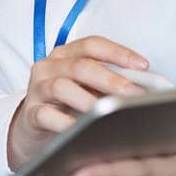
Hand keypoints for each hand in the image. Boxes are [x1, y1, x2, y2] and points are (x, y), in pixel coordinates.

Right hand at [7, 36, 148, 168]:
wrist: (31, 130)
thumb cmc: (66, 106)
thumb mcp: (85, 89)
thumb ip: (108, 84)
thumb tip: (145, 88)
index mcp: (65, 55)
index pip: (92, 45)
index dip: (118, 53)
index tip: (143, 65)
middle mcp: (48, 67)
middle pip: (81, 66)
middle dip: (111, 79)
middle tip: (134, 94)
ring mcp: (37, 89)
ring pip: (62, 86)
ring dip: (89, 100)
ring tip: (109, 114)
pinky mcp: (30, 113)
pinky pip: (46, 115)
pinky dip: (64, 122)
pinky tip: (81, 130)